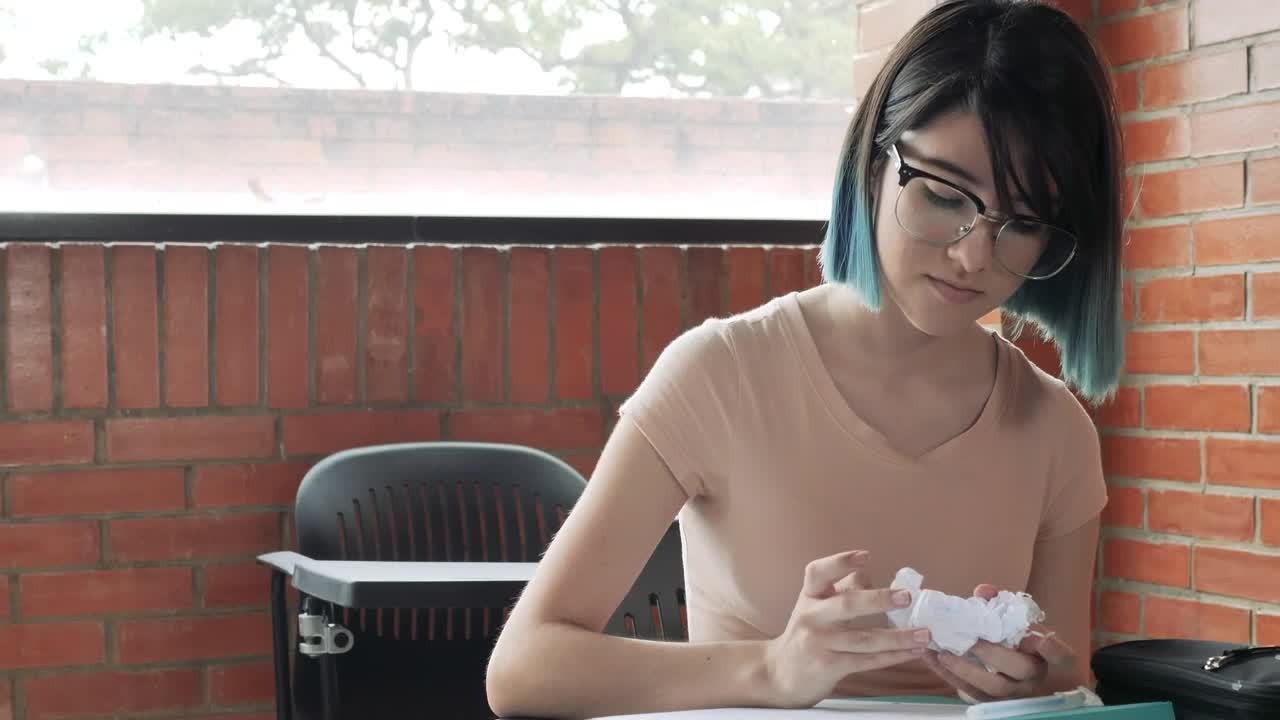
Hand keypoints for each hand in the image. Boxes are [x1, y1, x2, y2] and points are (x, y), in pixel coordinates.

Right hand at [763, 550, 931, 708]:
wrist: (778, 673)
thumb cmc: (806, 633)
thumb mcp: (817, 606)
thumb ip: (842, 590)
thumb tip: (871, 577)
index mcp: (809, 596)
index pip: (818, 573)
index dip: (840, 562)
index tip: (866, 556)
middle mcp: (810, 617)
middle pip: (846, 605)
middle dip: (878, 600)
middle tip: (906, 596)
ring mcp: (818, 643)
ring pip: (864, 639)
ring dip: (898, 637)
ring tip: (924, 634)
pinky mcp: (828, 666)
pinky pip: (866, 661)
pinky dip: (892, 657)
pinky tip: (912, 652)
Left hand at [923, 584, 1074, 702]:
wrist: (1005, 670)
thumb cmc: (1010, 640)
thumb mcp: (1012, 622)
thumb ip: (1000, 605)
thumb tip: (983, 591)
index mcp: (1044, 655)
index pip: (1061, 655)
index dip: (1054, 649)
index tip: (1043, 640)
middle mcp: (1032, 677)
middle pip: (1019, 670)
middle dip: (993, 654)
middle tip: (971, 641)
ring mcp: (1011, 692)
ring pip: (992, 687)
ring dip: (964, 669)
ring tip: (942, 652)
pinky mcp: (989, 700)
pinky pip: (970, 692)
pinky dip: (948, 675)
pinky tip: (931, 659)